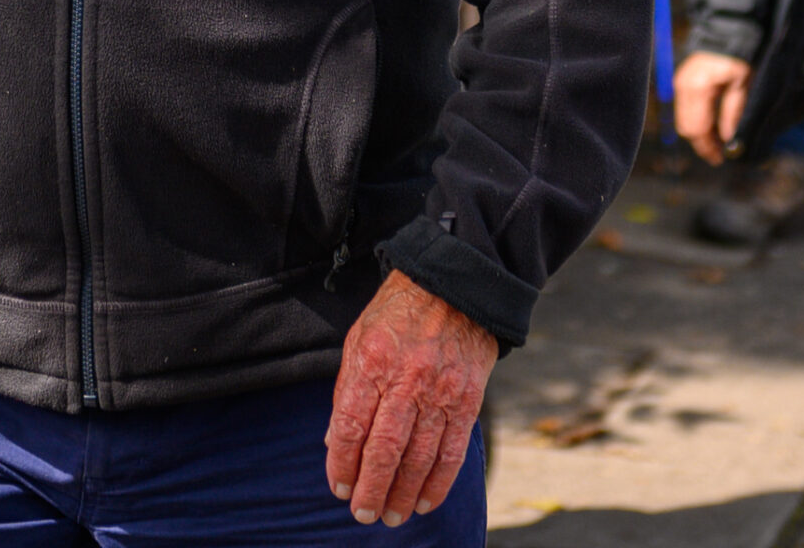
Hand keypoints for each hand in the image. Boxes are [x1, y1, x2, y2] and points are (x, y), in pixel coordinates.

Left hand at [325, 269, 498, 526]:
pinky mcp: (468, 399)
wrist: (455, 286)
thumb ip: (347, 391)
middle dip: (372, 490)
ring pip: (419, 457)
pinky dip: (439, 482)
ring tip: (392, 517)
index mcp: (372, 362)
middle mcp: (406, 379)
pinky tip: (425, 501)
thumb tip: (335, 442)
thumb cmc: (398, 314)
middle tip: (363, 514)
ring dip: (404, 494)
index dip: (342, 464)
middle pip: (385, 450)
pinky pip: (453, 450)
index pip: (351, 426)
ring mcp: (440, 391)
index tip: (339, 489)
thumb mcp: (359, 340)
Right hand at [673, 51, 752, 164]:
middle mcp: (683, 87)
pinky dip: (697, 121)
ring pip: (684, 121)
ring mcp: (680, 83)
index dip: (707, 147)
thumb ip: (732, 113)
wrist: (729, 28)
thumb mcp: (742, 85)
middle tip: (720, 153)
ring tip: (718, 142)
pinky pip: (686, 109)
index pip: (697, 129)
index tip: (719, 160)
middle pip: (687, 128)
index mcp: (698, 88)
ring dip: (700, 133)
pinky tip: (711, 126)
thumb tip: (729, 140)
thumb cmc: (740, 55)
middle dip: (702, 143)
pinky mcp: (682, 81)